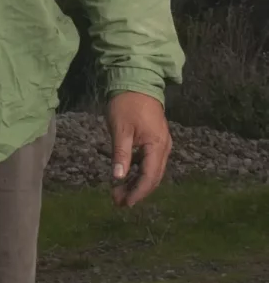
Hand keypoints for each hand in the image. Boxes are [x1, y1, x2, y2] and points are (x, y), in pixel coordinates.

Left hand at [106, 91, 170, 207]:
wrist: (136, 79)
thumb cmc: (126, 103)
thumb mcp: (120, 129)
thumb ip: (121, 154)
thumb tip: (118, 178)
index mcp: (157, 145)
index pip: (149, 177)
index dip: (137, 193)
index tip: (124, 203)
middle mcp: (164, 147)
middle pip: (153, 177)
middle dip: (137, 191)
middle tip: (117, 201)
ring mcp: (161, 142)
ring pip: (152, 170)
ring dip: (137, 182)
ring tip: (119, 191)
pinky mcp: (155, 138)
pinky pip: (149, 161)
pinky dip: (138, 170)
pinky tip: (126, 174)